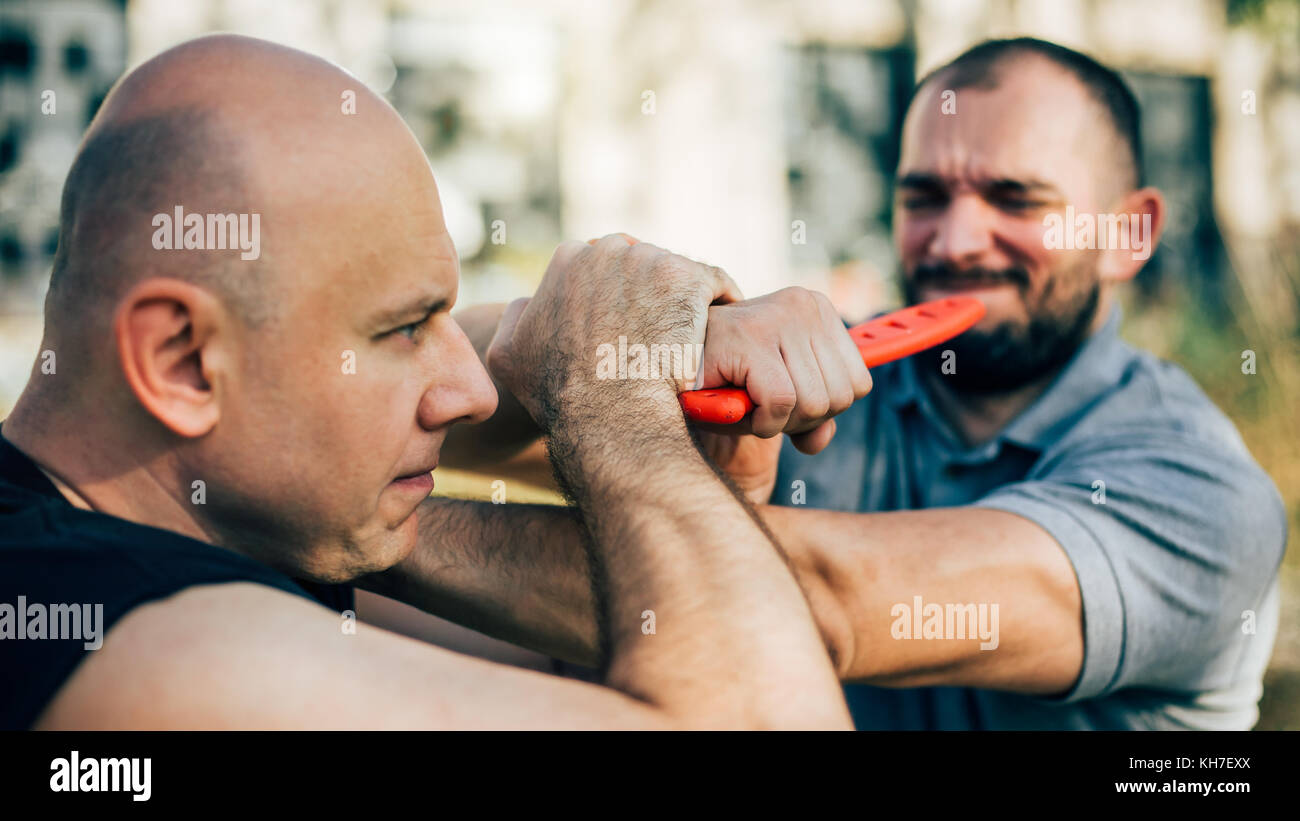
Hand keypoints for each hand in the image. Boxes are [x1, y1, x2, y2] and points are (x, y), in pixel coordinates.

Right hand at [486, 235, 741, 429]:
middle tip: (663, 332)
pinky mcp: (690, 279)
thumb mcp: (508, 356)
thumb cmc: (559, 393)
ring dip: (685, 298)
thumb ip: (513, 318)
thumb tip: (528, 302)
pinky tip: (722, 327)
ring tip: (694, 334)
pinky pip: (715, 283)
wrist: (611, 413)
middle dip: (650, 291)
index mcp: (567, 259)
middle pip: (640, 263)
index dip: (617, 297)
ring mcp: (650, 260)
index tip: (628, 326)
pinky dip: (721, 301)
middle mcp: (608, 250)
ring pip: (676, 273)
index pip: (603, 266)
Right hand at [692, 287, 871, 501]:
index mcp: (817, 309)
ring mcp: (778, 317)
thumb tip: (818, 440)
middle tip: (764, 408)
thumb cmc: (724, 379)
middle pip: (840, 397)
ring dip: (778, 423)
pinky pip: (781, 403)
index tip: (791, 405)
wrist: (666, 363)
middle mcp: (803, 305)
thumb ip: (810, 420)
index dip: (825, 410)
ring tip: (749, 405)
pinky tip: (739, 409)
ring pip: (814, 403)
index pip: (859, 382)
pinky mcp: (750, 337)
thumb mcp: (780, 398)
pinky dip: (763, 422)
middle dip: (801, 420)